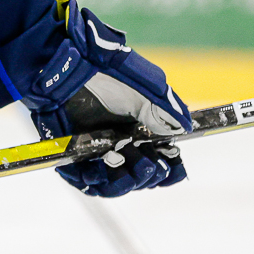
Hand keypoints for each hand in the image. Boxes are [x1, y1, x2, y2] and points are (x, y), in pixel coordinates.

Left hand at [26, 0, 191, 196]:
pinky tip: (102, 167)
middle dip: (149, 174)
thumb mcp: (144, 89)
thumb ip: (165, 111)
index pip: (161, 163)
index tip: (173, 163)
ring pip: (115, 186)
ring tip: (123, 160)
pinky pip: (85, 182)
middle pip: (141, 179)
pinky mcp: (71, 157)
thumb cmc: (106, 73)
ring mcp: (95, 154)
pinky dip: (96, 180)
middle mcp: (119, 147)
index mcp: (140, 134)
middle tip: (148, 160)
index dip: (170, 169)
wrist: (69, 66)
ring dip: (125, 181)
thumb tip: (184, 130)